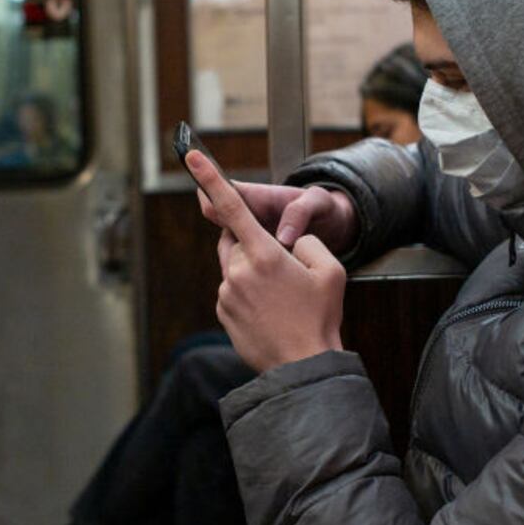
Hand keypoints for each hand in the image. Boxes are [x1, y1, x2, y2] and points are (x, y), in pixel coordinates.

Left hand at [188, 151, 346, 372]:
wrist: (302, 366)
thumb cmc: (320, 318)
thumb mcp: (330, 270)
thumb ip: (308, 242)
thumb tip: (290, 241)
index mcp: (264, 254)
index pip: (232, 208)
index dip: (210, 179)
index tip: (193, 157)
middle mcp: (238, 272)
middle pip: (236, 241)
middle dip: (254, 244)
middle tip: (283, 268)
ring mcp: (227, 294)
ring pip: (235, 267)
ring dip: (253, 271)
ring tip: (282, 297)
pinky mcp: (223, 314)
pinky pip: (233, 291)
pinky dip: (248, 293)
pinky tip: (272, 312)